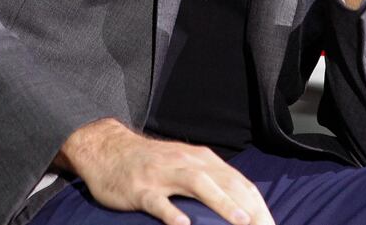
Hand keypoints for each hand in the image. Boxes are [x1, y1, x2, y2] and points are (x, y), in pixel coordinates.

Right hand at [55, 119, 275, 224]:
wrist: (108, 148)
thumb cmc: (151, 163)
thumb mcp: (183, 165)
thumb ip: (208, 180)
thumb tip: (237, 204)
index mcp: (200, 158)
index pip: (238, 181)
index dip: (257, 204)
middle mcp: (186, 162)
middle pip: (225, 181)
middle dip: (249, 207)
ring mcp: (163, 174)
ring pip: (197, 184)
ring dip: (221, 202)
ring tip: (241, 222)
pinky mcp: (141, 188)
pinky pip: (159, 202)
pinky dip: (173, 213)